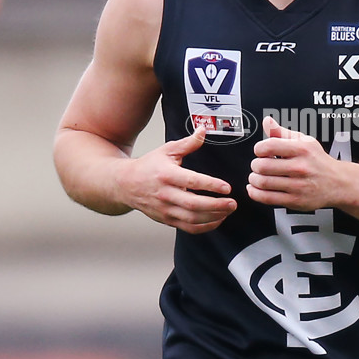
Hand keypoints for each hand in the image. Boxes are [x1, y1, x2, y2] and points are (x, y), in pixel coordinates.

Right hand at [120, 127, 235, 231]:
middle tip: (233, 203)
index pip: (192, 181)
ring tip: (228, 210)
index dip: (211, 185)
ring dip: (214, 217)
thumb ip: (188, 143)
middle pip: (193, 205)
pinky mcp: (166, 220)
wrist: (125, 184)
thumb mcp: (167, 150)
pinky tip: (217, 219)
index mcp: (167, 175)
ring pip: (192, 219)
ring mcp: (165, 209)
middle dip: (216, 206)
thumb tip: (203, 130)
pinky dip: (205, 227)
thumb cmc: (148, 166)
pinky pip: (188, 228)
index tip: (227, 187)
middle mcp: (165, 194)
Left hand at [247, 116, 339, 209]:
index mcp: (301, 149)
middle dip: (255, 165)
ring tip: (256, 176)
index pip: (268, 146)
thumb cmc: (318, 161)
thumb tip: (267, 121)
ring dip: (253, 179)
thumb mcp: (304, 141)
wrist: (338, 183)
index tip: (260, 151)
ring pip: (263, 183)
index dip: (258, 149)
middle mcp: (300, 167)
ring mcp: (298, 186)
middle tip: (257, 165)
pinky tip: (254, 188)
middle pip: (263, 166)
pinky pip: (267, 198)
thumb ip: (282, 132)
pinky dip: (255, 193)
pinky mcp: (295, 201)